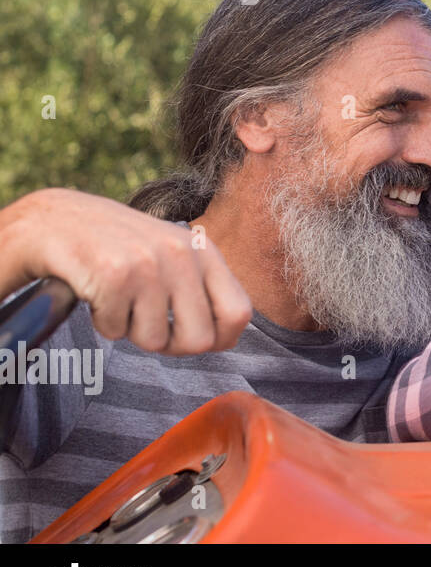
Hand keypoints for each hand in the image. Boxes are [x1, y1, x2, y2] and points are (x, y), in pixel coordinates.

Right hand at [0, 188, 251, 354]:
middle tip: (146, 324)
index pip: (240, 313)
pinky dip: (102, 322)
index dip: (220, 339)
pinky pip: (115, 331)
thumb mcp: (171, 255)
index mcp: (204, 250)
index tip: (193, 339)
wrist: (54, 220)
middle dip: (171, 345)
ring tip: (118, 297)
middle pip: (200, 339)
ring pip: (154, 341)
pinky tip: (96, 292)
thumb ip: (200, 288)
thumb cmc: (118, 247)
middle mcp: (182, 254)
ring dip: (130, 329)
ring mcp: (149, 263)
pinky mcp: (114, 275)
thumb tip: (225, 338)